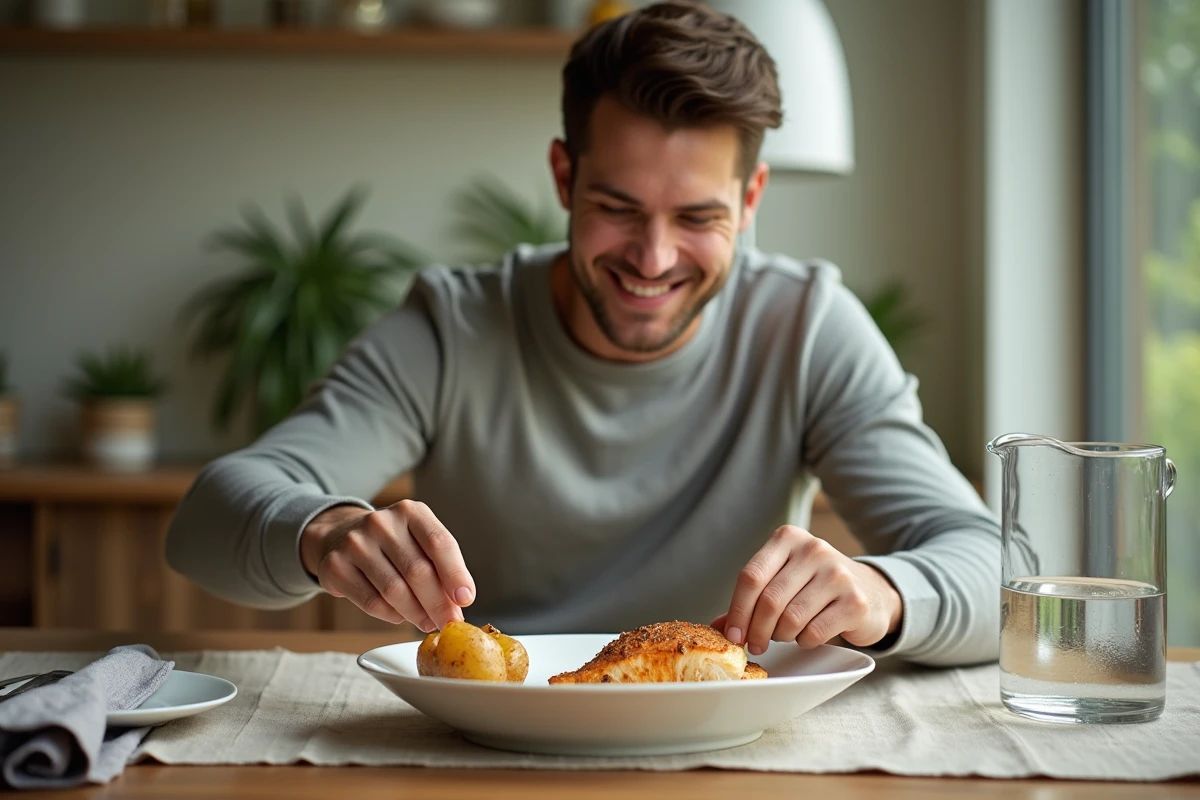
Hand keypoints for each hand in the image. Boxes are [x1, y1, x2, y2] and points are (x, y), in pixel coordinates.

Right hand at [300, 500, 474, 631]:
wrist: (340, 537)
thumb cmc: (392, 544)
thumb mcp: (418, 540)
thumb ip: (440, 565)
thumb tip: (459, 602)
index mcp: (410, 511)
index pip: (439, 543)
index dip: (455, 574)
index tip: (465, 599)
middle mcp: (381, 522)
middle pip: (418, 571)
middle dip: (438, 603)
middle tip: (449, 623)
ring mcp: (355, 543)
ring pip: (394, 590)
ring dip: (416, 613)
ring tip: (427, 622)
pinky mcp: (335, 566)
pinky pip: (371, 602)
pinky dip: (391, 615)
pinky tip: (400, 616)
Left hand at [712, 525, 901, 654]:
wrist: (871, 592)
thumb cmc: (816, 586)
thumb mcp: (783, 580)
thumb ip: (751, 599)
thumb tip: (718, 627)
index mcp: (788, 538)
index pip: (751, 576)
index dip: (737, 610)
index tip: (733, 635)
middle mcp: (813, 549)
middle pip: (769, 601)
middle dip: (757, 630)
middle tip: (756, 645)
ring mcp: (837, 574)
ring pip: (790, 619)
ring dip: (782, 636)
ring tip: (786, 634)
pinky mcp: (855, 602)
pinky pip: (814, 633)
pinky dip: (804, 641)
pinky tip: (808, 634)